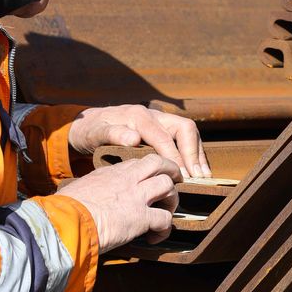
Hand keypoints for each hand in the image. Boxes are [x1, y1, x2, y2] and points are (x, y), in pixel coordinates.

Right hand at [59, 154, 180, 251]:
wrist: (65, 223)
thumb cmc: (66, 210)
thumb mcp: (80, 190)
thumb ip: (92, 190)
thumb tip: (87, 199)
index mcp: (111, 172)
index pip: (138, 162)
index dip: (148, 170)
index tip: (148, 180)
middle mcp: (127, 179)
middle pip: (160, 163)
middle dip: (172, 172)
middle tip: (175, 182)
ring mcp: (136, 196)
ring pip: (168, 187)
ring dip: (171, 201)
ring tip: (166, 213)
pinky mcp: (141, 217)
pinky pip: (165, 220)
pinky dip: (164, 229)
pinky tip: (155, 237)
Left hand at [68, 104, 210, 178]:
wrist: (88, 123)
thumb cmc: (91, 130)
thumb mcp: (95, 133)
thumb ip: (112, 134)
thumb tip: (132, 138)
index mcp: (139, 116)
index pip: (164, 137)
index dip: (176, 157)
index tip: (182, 177)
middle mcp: (154, 115)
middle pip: (185, 128)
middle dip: (193, 153)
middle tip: (198, 177)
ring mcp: (160, 120)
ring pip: (188, 132)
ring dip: (197, 154)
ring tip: (203, 177)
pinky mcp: (162, 128)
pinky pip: (184, 138)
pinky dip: (193, 153)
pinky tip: (196, 171)